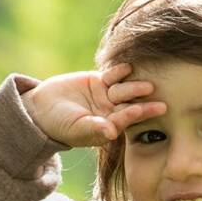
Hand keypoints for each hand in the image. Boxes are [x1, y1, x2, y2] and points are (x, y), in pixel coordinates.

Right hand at [19, 62, 166, 149]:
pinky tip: (129, 67)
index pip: (125, 120)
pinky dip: (119, 71)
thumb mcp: (77, 128)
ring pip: (123, 90)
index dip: (135, 114)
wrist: (43, 108)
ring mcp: (106, 97)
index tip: (145, 110)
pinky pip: (112, 76)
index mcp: (108, 127)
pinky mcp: (99, 82)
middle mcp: (111, 113)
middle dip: (143, 102)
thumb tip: (111, 133)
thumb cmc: (59, 124)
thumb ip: (94, 129)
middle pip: (129, 105)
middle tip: (158, 97)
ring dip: (134, 86)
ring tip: (147, 84)